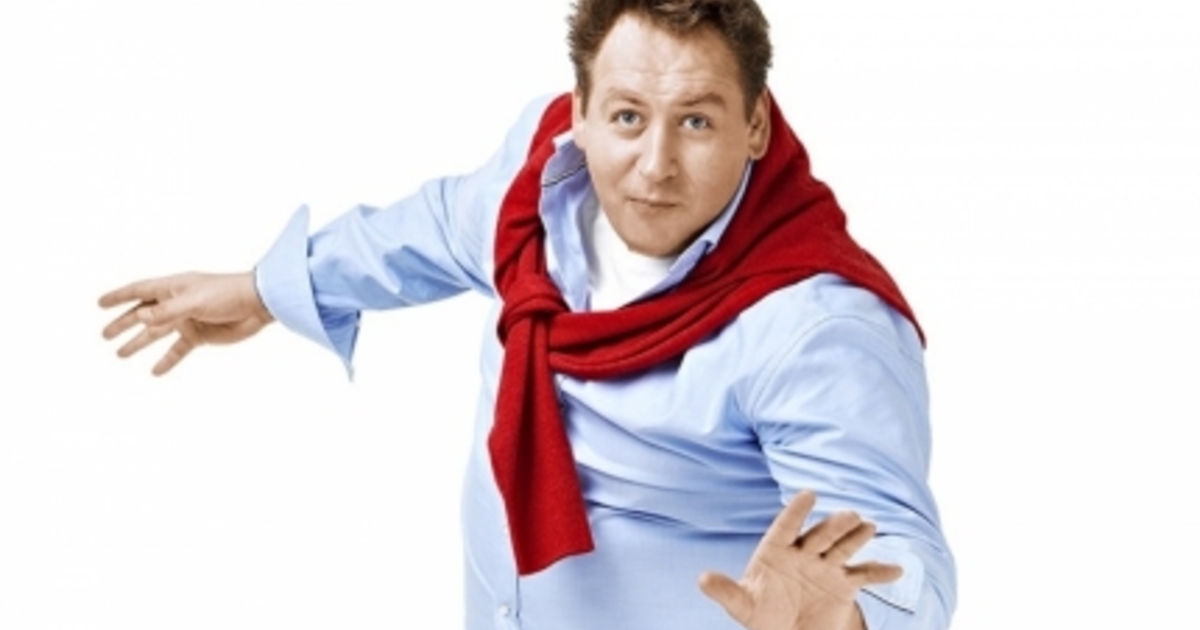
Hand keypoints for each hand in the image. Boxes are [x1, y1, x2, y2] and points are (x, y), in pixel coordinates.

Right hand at [99, 271, 273, 374]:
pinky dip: (167, 360)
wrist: (257, 305)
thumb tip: (140, 318)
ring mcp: (187, 320)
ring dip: (140, 343)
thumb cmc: (226, 294)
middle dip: (123, 324)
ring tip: (121, 354)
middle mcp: (176, 303)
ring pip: (157, 334)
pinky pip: (179, 350)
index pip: (139, 291)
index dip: (119, 297)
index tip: (99, 304)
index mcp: (172, 288)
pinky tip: (155, 372)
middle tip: (105, 336)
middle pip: (143, 315)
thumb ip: (167, 311)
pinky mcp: (200, 336)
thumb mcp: (194, 301)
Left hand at [698, 490, 901, 629]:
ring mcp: (825, 566)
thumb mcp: (742, 606)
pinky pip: (864, 574)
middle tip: (849, 515)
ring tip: (868, 526)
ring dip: (856, 536)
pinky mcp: (844, 583)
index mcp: (776, 551)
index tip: (809, 494)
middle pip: (820, 535)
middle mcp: (803, 553)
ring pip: (843, 547)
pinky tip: (897, 570)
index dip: (796, 512)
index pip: (786, 527)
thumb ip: (726, 592)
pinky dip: (880, 572)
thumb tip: (702, 579)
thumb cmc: (761, 614)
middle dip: (833, 526)